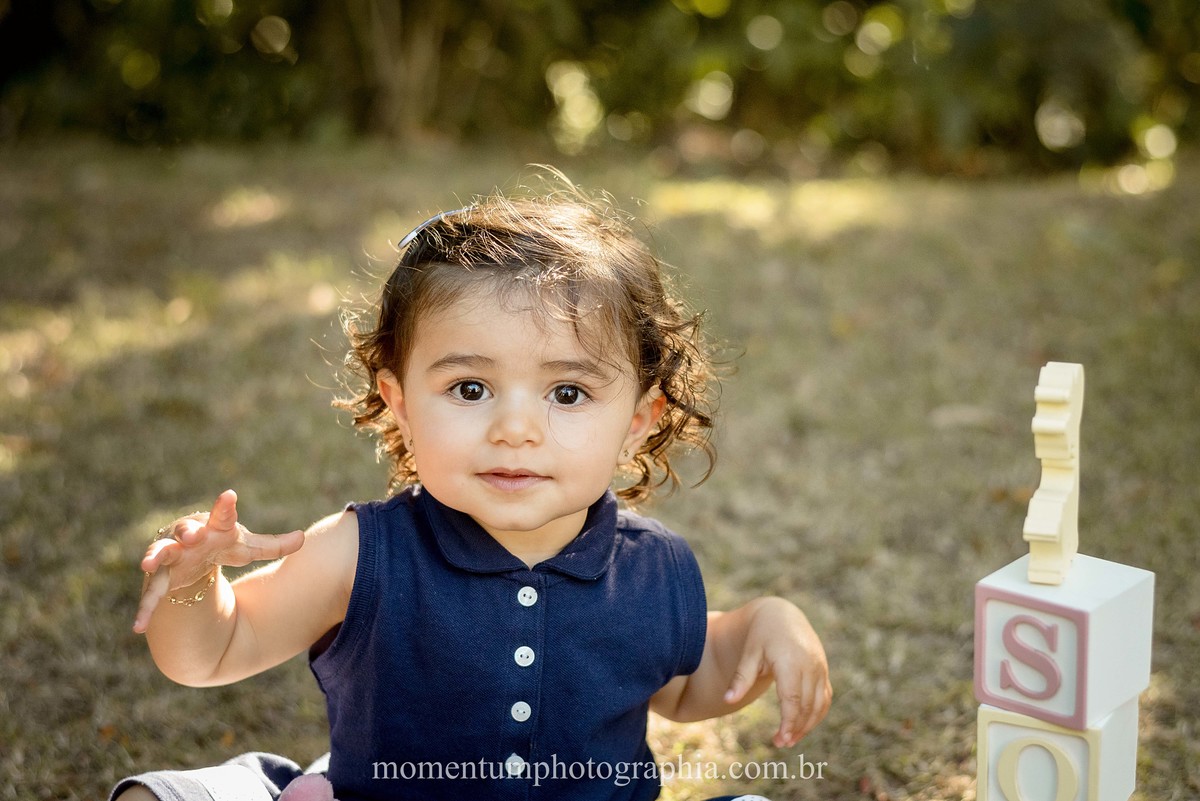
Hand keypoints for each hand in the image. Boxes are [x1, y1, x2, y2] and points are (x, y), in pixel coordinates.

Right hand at [133, 489, 304, 633]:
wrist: (190, 557)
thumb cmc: (221, 546)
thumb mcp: (247, 548)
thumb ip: (273, 546)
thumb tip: (304, 539)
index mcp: (212, 528)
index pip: (221, 516)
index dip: (225, 508)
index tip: (229, 496)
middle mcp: (188, 540)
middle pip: (185, 532)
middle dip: (187, 532)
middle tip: (193, 534)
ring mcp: (170, 559)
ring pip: (160, 555)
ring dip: (155, 557)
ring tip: (148, 564)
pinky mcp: (159, 581)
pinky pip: (150, 596)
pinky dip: (144, 610)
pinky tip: (138, 627)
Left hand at [723, 597, 831, 747]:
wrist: (782, 615)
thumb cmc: (761, 635)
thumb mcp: (749, 654)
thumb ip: (741, 678)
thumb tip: (726, 701)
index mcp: (791, 662)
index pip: (793, 700)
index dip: (788, 722)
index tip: (780, 740)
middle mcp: (810, 665)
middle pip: (807, 706)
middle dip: (796, 728)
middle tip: (781, 744)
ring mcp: (820, 668)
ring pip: (819, 705)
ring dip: (808, 725)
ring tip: (790, 739)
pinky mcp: (824, 670)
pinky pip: (825, 698)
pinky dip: (817, 714)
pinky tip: (803, 725)